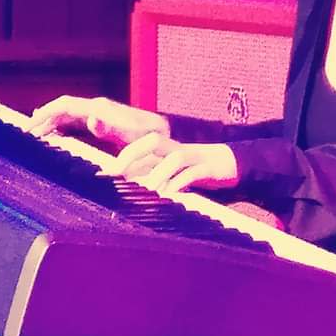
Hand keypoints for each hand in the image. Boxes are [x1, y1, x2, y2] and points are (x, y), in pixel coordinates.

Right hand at [30, 94, 167, 150]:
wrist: (163, 134)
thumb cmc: (150, 138)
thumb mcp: (133, 135)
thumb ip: (112, 127)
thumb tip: (91, 120)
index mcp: (99, 108)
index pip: (65, 105)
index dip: (46, 113)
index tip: (30, 124)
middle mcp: (97, 107)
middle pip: (62, 108)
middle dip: (43, 117)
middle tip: (25, 131)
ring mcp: (99, 113)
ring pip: (67, 113)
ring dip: (50, 121)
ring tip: (34, 132)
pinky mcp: (102, 121)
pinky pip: (76, 120)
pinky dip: (62, 125)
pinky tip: (54, 133)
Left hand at [113, 130, 239, 195]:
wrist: (231, 163)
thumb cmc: (194, 169)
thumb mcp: (169, 172)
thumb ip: (150, 174)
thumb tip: (126, 183)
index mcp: (165, 150)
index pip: (139, 146)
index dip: (121, 157)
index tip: (104, 173)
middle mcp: (176, 149)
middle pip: (152, 140)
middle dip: (133, 153)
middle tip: (117, 173)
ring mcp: (194, 157)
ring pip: (174, 157)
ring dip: (159, 173)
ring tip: (146, 190)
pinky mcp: (209, 168)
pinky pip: (193, 173)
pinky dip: (180, 183)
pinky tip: (170, 195)